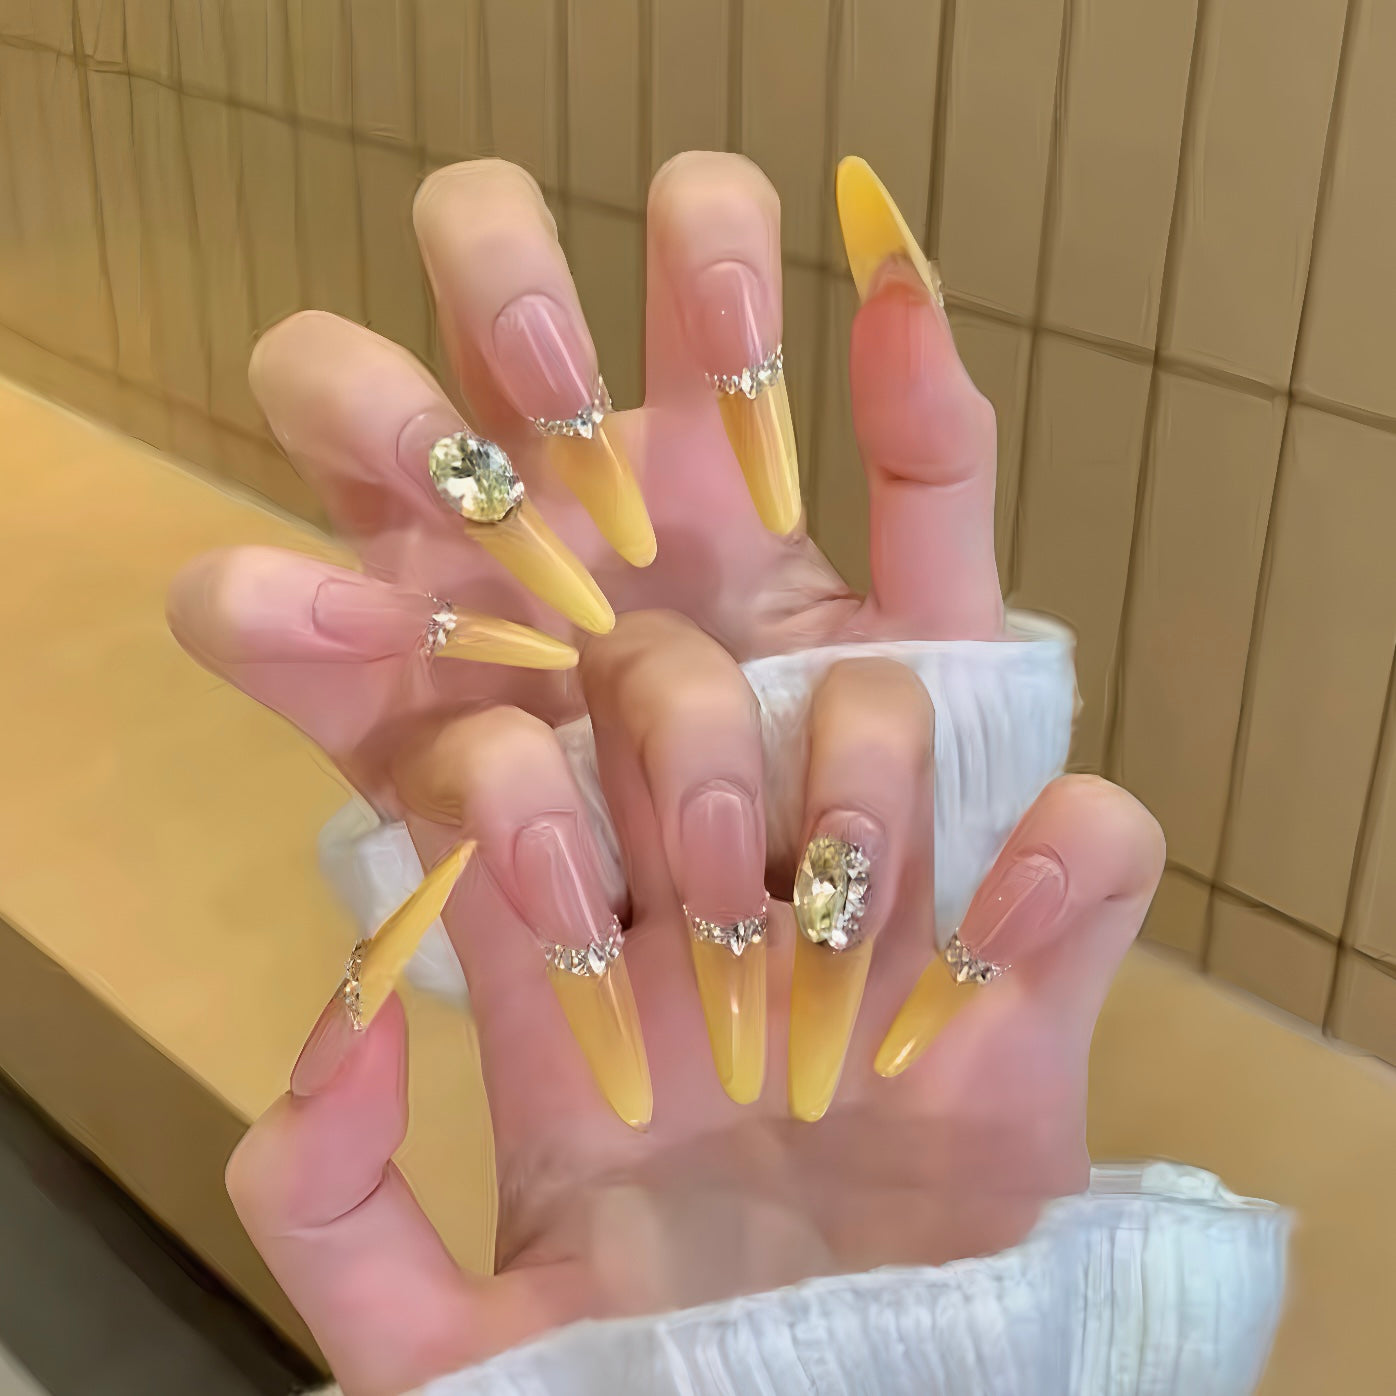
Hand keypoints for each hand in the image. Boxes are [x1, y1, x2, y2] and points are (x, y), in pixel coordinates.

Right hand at [166, 154, 1002, 808]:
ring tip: (471, 531)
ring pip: (334, 398)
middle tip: (569, 404)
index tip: (732, 334)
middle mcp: (573, 507)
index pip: (688, 271)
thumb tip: (898, 276)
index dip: (701, 245)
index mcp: (713, 475)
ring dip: (379, 409)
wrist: (788, 1065)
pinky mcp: (373, 730)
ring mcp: (458, 600)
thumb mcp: (945, 660)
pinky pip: (257, 624)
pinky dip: (279, 610)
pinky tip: (371, 650)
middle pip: (482, 265)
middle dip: (507, 275)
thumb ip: (935, 477)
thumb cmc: (882, 860)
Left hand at [228, 613, 1162, 1395]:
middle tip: (709, 881)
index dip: (508, 777)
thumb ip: (333, 1210)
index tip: (557, 891)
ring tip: (847, 913)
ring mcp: (874, 956)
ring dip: (866, 771)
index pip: (510, 776)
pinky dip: (1076, 852)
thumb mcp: (442, 1349)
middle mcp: (719, 934)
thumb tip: (357, 1021)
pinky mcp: (1027, 1017)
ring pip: (879, 717)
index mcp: (578, 990)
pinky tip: (1014, 937)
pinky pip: (1091, 852)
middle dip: (687, 741)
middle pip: (689, 697)